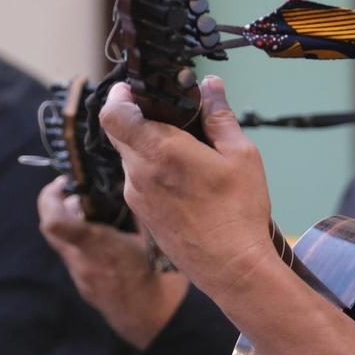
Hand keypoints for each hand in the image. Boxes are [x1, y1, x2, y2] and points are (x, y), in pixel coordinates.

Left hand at [37, 176, 188, 348]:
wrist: (160, 322)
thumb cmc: (162, 278)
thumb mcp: (154, 238)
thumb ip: (138, 211)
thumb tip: (132, 185)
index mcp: (99, 247)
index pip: (55, 222)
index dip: (50, 197)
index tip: (64, 182)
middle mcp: (83, 263)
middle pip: (51, 229)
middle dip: (59, 204)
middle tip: (78, 191)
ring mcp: (82, 278)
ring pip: (63, 244)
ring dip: (71, 224)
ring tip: (94, 213)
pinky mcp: (86, 289)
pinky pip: (75, 259)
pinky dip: (82, 243)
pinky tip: (105, 239)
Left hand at [98, 75, 279, 303]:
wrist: (232, 269)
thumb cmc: (239, 211)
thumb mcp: (241, 155)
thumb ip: (220, 116)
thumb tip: (211, 85)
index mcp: (159, 151)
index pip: (113, 114)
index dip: (118, 95)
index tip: (135, 88)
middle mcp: (138, 173)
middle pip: (119, 133)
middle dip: (138, 117)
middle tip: (169, 113)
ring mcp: (137, 197)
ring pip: (130, 158)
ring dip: (147, 145)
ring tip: (185, 148)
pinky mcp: (143, 215)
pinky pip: (138, 180)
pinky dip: (152, 169)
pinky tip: (183, 177)